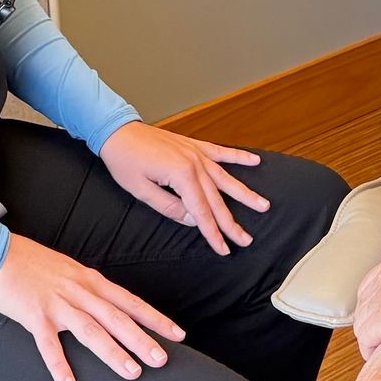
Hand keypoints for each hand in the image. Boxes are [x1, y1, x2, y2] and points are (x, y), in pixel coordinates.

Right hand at [0, 234, 184, 380]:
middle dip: (142, 339)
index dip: (155, 318)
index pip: (130, 301)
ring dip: (113, 352)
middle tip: (163, 359)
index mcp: (90, 280)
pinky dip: (59, 365)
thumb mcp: (68, 271)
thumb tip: (108, 306)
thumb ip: (89, 289)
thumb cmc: (32, 263)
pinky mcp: (34, 315)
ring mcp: (57, 303)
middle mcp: (79, 291)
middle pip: (117, 317)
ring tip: (132, 372)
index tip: (177, 334)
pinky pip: (48, 345)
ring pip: (91, 330)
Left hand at [100, 122, 269, 256]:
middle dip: (231, 222)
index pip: (201, 211)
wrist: (117, 131)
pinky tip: (255, 161)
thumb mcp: (140, 191)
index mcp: (180, 175)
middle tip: (246, 240)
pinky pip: (221, 151)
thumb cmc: (124, 161)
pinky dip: (238, 156)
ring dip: (245, 193)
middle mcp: (194, 163)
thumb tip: (191, 220)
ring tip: (263, 205)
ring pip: (226, 177)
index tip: (224, 249)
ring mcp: (196, 152)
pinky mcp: (194, 145)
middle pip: (217, 199)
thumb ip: (169, 207)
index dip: (212, 233)